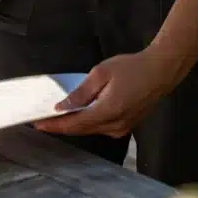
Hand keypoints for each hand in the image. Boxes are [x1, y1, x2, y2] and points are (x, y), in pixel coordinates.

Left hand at [33, 49, 179, 137]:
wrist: (161, 71)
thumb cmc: (131, 68)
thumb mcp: (100, 73)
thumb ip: (80, 93)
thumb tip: (62, 107)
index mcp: (107, 112)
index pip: (74, 124)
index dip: (54, 125)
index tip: (37, 124)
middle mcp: (114, 125)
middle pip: (80, 130)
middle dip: (60, 126)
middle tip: (41, 120)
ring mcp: (121, 128)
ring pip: (90, 129)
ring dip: (73, 125)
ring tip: (55, 118)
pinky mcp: (126, 126)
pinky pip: (100, 127)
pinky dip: (87, 122)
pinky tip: (77, 115)